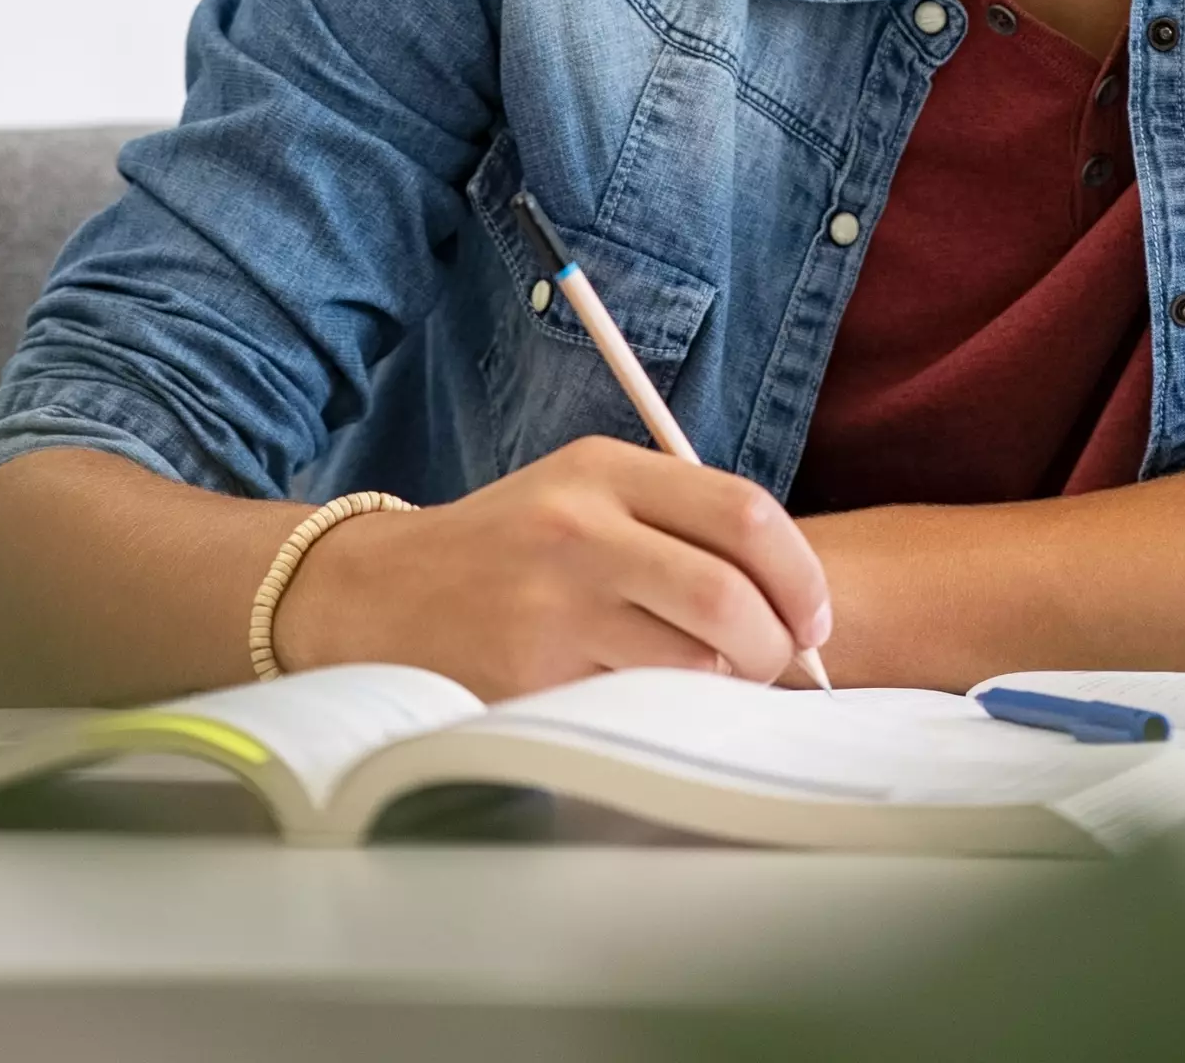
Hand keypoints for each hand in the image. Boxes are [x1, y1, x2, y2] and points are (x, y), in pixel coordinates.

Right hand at [267, 436, 834, 701]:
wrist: (370, 595)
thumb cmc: (503, 551)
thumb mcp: (579, 493)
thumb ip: (675, 522)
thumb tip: (791, 595)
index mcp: (602, 470)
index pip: (744, 513)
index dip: (801, 576)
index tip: (814, 618)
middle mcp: (578, 529)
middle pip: (728, 593)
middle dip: (777, 645)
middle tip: (779, 665)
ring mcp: (549, 607)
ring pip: (691, 661)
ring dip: (726, 686)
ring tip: (714, 684)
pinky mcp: (526, 677)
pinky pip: (636, 707)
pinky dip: (668, 715)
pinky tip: (655, 706)